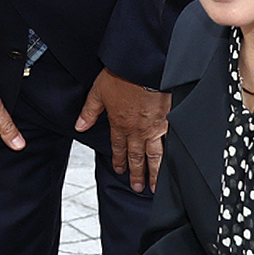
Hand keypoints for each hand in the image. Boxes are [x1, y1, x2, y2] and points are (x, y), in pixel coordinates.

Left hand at [74, 69, 169, 192]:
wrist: (144, 68)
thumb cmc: (123, 75)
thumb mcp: (98, 92)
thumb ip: (89, 111)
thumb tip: (79, 126)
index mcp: (120, 124)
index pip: (119, 147)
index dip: (119, 160)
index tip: (120, 170)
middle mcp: (137, 130)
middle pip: (137, 156)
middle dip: (136, 173)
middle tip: (138, 186)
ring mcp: (154, 127)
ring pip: (154, 155)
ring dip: (154, 171)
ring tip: (155, 185)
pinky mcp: (168, 120)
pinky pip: (169, 142)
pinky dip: (171, 155)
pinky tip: (174, 162)